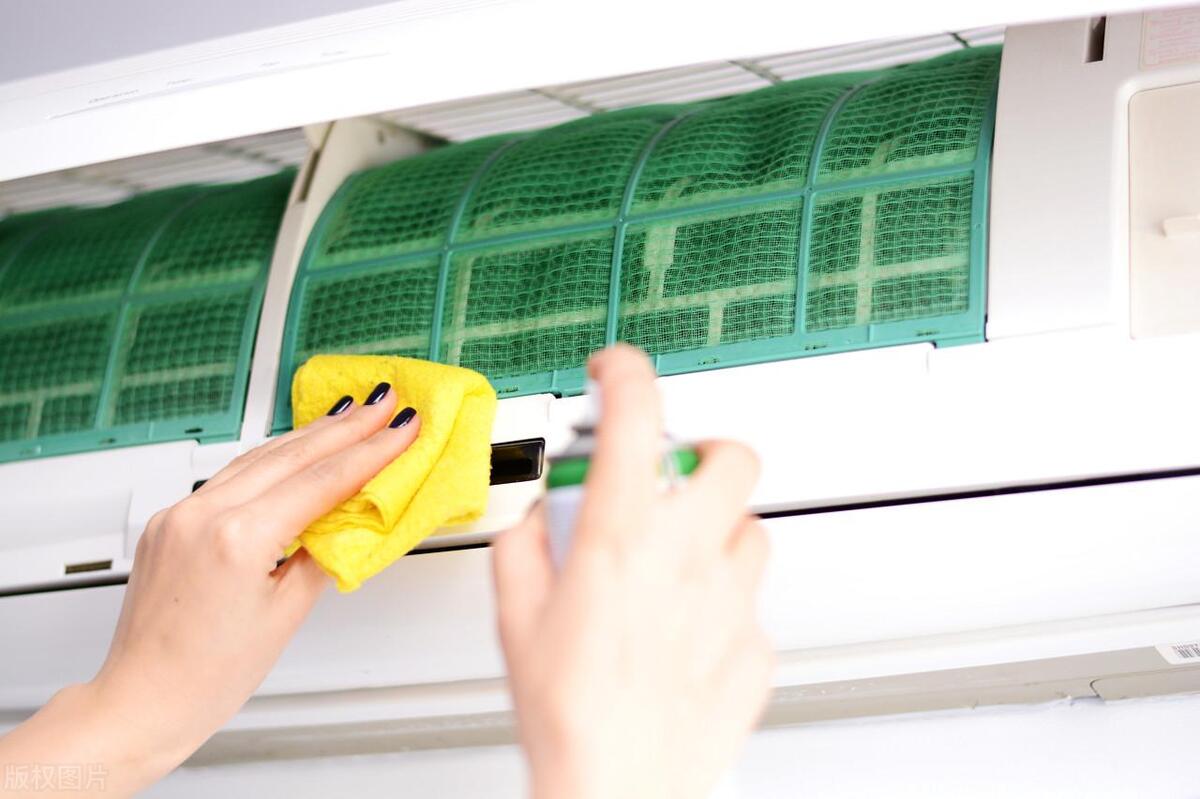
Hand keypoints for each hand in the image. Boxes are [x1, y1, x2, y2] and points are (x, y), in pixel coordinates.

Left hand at [0, 386, 419, 797]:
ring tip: (348, 416)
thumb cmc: (204, 677)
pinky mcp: (168, 521)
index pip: (320, 480)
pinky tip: (293, 451)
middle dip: (345, 426)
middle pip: (290, 455)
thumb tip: (347, 522)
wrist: (140, 702)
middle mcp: (201, 515)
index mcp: (236, 539)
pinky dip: (270, 460)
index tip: (402, 428)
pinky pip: (229, 476)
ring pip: (257, 458)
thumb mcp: (284, 616)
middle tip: (384, 402)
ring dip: (308, 435)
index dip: (370, 451)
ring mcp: (179, 514)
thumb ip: (320, 556)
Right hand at [493, 345, 772, 798]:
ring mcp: (732, 601)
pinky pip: (750, 602)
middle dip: (703, 451)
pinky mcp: (756, 647)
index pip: (637, 414)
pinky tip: (686, 632)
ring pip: (751, 530)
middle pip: (733, 458)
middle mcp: (687, 557)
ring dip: (717, 531)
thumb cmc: (567, 715)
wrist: (617, 790)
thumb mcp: (515, 615)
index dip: (626, 372)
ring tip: (677, 563)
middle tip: (670, 476)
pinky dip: (721, 603)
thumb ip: (525, 543)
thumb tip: (541, 516)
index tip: (616, 372)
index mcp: (621, 537)